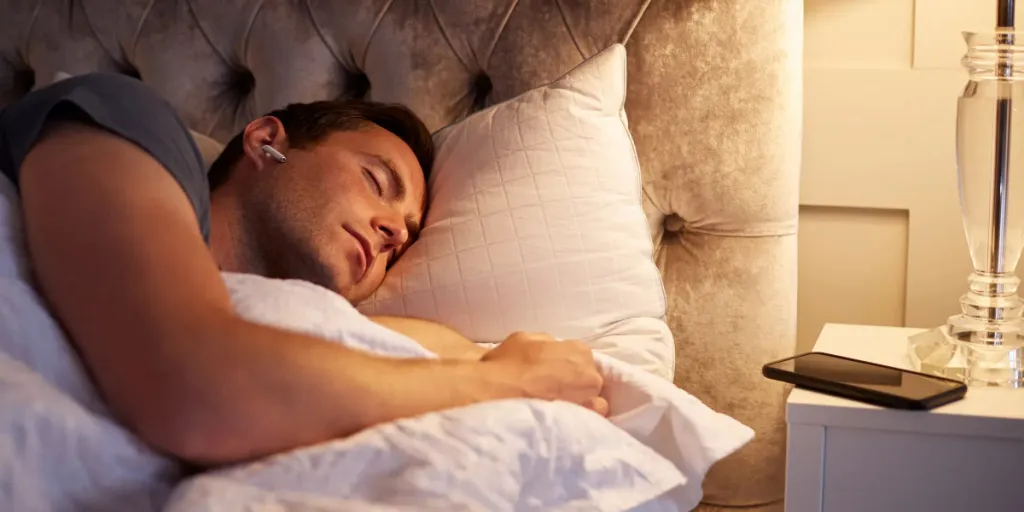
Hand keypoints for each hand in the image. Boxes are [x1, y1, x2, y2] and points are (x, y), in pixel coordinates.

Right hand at [481, 332, 607, 415]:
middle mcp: (590, 373)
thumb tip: (552, 350)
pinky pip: (590, 420)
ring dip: (580, 403)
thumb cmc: (508, 364)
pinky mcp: (585, 421)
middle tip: (553, 393)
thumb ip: (547, 344)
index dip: (567, 368)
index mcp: (578, 350)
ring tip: (559, 410)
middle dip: (576, 386)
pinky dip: (580, 420)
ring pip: (594, 402)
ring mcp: (590, 399)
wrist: (498, 394)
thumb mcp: (525, 339)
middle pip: (589, 381)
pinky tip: (563, 422)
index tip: (553, 376)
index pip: (581, 359)